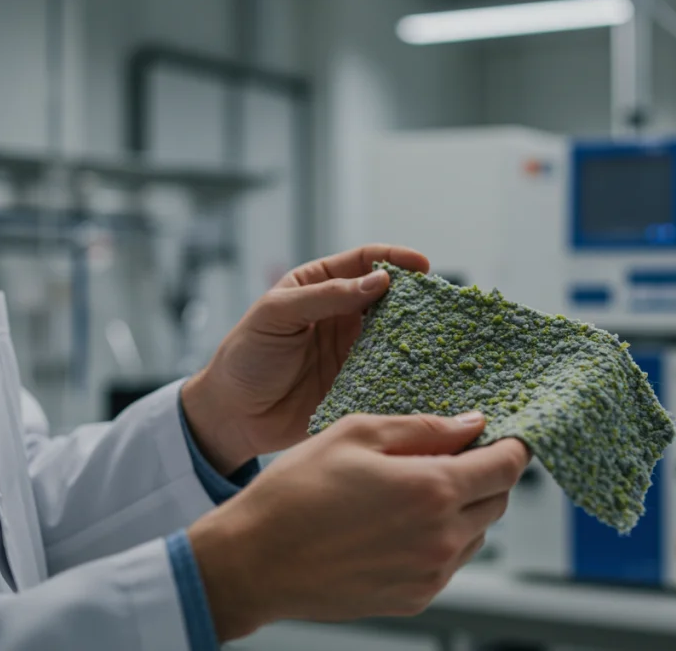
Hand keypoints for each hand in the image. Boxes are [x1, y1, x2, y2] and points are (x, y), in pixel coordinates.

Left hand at [181, 245, 429, 473]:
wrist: (232, 416)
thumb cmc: (246, 357)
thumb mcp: (277, 315)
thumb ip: (325, 296)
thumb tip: (378, 281)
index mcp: (320, 286)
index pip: (364, 262)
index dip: (395, 259)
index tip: (422, 266)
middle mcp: (342, 315)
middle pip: (389, 298)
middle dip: (416, 297)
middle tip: (442, 304)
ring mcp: (354, 351)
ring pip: (396, 336)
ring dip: (417, 335)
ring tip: (443, 338)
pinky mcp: (359, 385)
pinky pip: (390, 374)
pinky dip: (409, 373)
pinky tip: (428, 373)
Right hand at [186, 412, 530, 640]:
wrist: (253, 562)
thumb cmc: (296, 493)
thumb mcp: (357, 434)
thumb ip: (424, 428)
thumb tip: (472, 424)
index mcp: (433, 490)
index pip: (507, 467)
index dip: (513, 446)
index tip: (505, 436)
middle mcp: (441, 538)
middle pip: (498, 501)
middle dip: (486, 475)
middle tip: (450, 456)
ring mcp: (430, 574)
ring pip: (477, 534)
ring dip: (464, 509)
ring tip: (413, 491)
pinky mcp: (414, 598)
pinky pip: (449, 563)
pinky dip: (441, 539)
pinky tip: (398, 524)